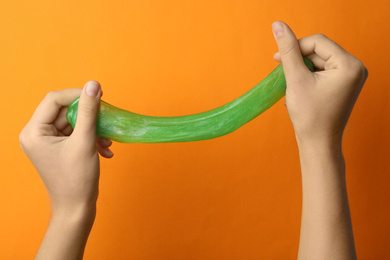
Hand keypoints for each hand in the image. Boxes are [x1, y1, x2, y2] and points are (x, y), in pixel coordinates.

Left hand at [19, 81, 112, 212]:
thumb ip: (89, 111)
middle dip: (89, 116)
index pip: (54, 99)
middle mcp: (37, 134)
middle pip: (65, 110)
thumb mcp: (84, 141)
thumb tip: (93, 84)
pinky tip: (105, 149)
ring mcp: (48, 142)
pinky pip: (77, 133)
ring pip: (74, 122)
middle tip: (107, 118)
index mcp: (34, 132)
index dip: (77, 94)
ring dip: (94, 128)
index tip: (99, 94)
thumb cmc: (77, 179)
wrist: (77, 208)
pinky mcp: (59, 148)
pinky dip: (92, 137)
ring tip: (107, 141)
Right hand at [272, 21, 367, 144]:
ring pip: (319, 60)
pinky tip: (300, 89)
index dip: (295, 46)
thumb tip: (278, 25)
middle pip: (320, 50)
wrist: (318, 143)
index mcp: (349, 65)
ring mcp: (350, 77)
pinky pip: (323, 71)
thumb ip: (288, 50)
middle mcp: (355, 68)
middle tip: (282, 72)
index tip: (277, 58)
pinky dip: (308, 76)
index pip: (318, 42)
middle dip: (298, 59)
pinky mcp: (343, 84)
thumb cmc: (310, 116)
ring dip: (302, 68)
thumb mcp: (296, 79)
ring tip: (292, 85)